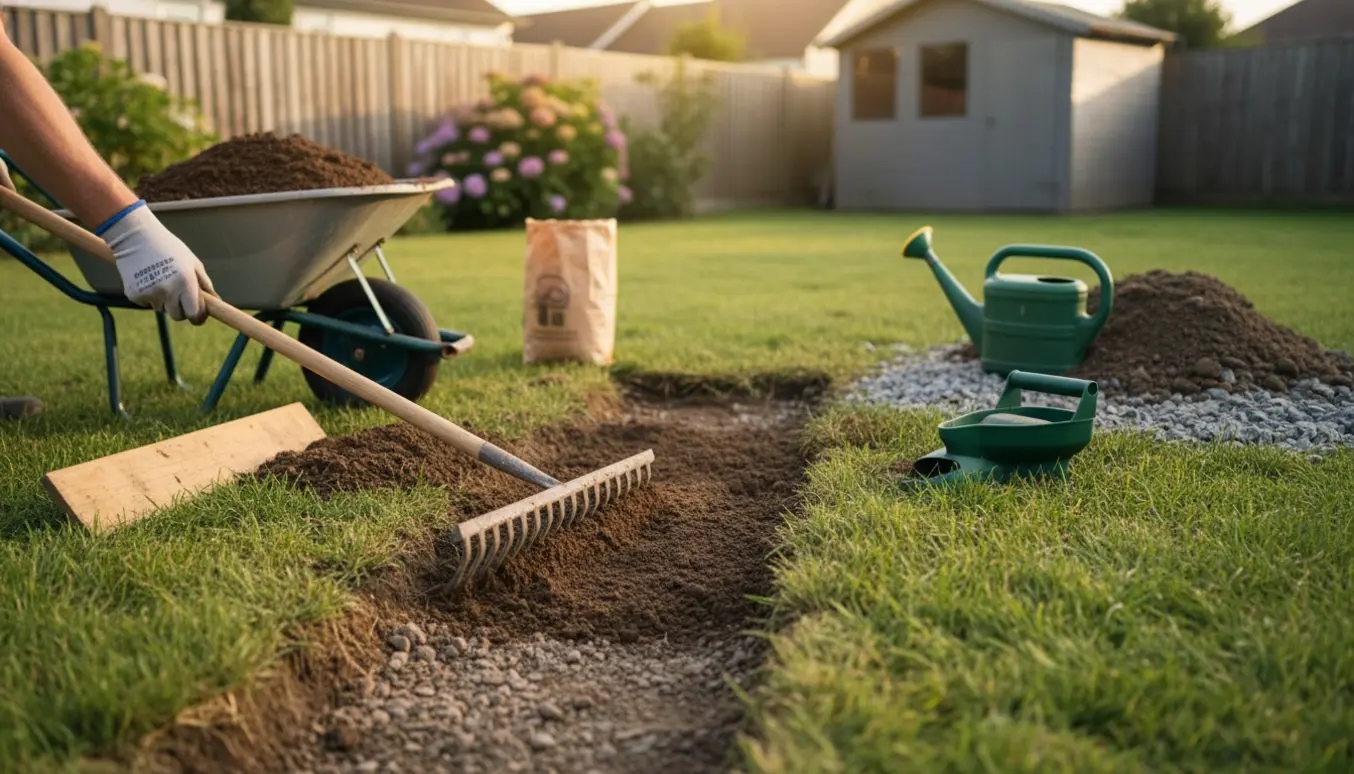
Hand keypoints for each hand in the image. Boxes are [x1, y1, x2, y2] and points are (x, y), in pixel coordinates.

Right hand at [98, 201, 215, 323]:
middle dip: (180, 309)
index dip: (198, 317)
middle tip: (178, 293)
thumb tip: (216, 303)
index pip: (194, 314)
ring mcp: (150, 293)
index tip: (199, 317)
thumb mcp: (193, 263)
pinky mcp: (134, 294)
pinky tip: (147, 278)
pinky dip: (149, 295)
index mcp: (186, 282)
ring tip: (160, 279)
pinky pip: (147, 304)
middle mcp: (168, 290)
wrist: (136, 236)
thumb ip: (205, 284)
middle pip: (178, 316)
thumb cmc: (170, 248)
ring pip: (162, 309)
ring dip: (164, 301)